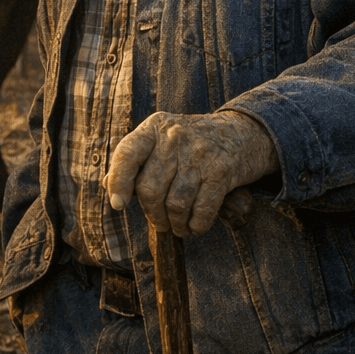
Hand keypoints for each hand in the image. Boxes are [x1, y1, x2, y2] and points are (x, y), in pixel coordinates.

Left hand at [104, 110, 278, 236]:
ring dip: (176, 224)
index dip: (119, 182)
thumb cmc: (195, 143)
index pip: (128, 154)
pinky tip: (196, 225)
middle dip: (153, 215)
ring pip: (175, 203)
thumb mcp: (164, 140)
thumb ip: (137, 160)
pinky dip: (197, 225)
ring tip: (179, 226)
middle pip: (151, 189)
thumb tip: (109, 184)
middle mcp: (176, 136)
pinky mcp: (222, 170)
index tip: (118, 205)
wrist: (245, 132)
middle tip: (161, 222)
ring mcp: (200, 152)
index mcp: (156, 127)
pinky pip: (202, 209)